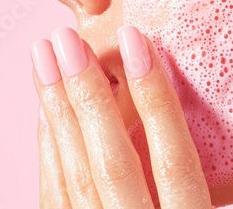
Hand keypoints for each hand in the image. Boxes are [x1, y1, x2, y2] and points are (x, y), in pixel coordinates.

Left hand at [31, 26, 212, 207]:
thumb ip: (188, 181)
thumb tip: (166, 105)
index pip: (176, 162)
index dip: (157, 100)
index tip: (136, 40)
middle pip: (113, 163)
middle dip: (89, 97)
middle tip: (66, 39)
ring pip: (75, 176)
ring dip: (58, 111)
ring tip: (44, 58)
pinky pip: (54, 196)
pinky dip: (50, 149)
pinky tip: (45, 111)